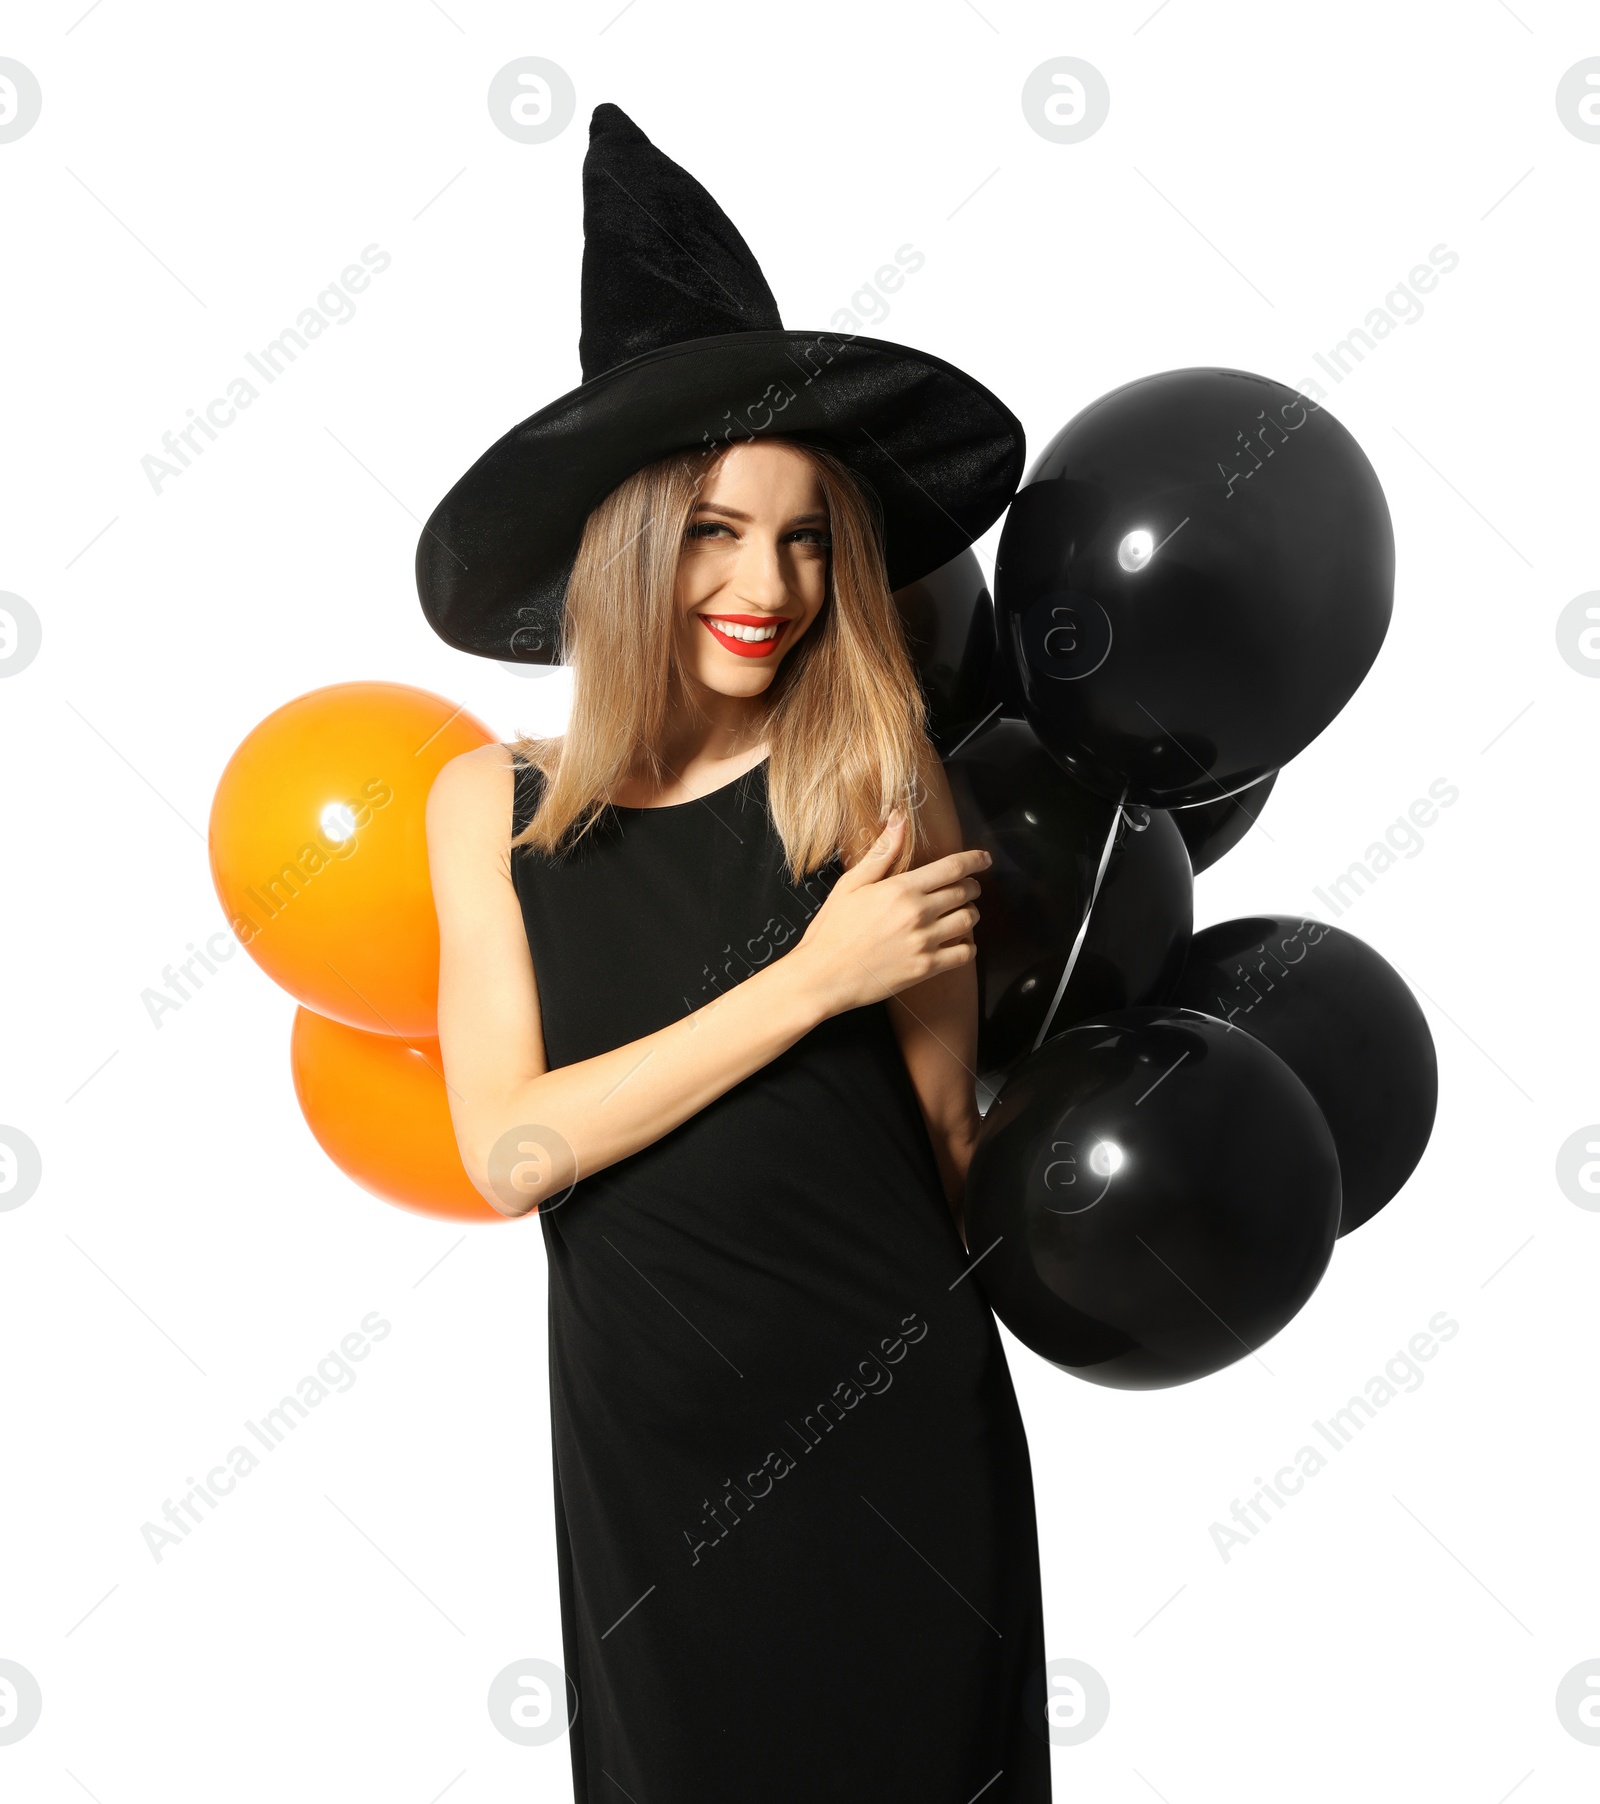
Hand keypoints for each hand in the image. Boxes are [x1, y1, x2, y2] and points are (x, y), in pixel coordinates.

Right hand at [790, 810, 988, 1017]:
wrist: (823, 975)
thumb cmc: (833, 929)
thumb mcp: (851, 884)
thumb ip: (882, 853)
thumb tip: (899, 820)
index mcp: (901, 889)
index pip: (952, 868)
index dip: (974, 860)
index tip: (983, 859)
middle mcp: (918, 914)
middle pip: (965, 892)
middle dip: (971, 886)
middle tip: (967, 888)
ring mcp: (924, 942)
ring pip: (969, 921)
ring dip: (970, 913)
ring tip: (959, 913)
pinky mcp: (926, 968)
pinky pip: (964, 954)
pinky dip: (967, 946)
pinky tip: (956, 942)